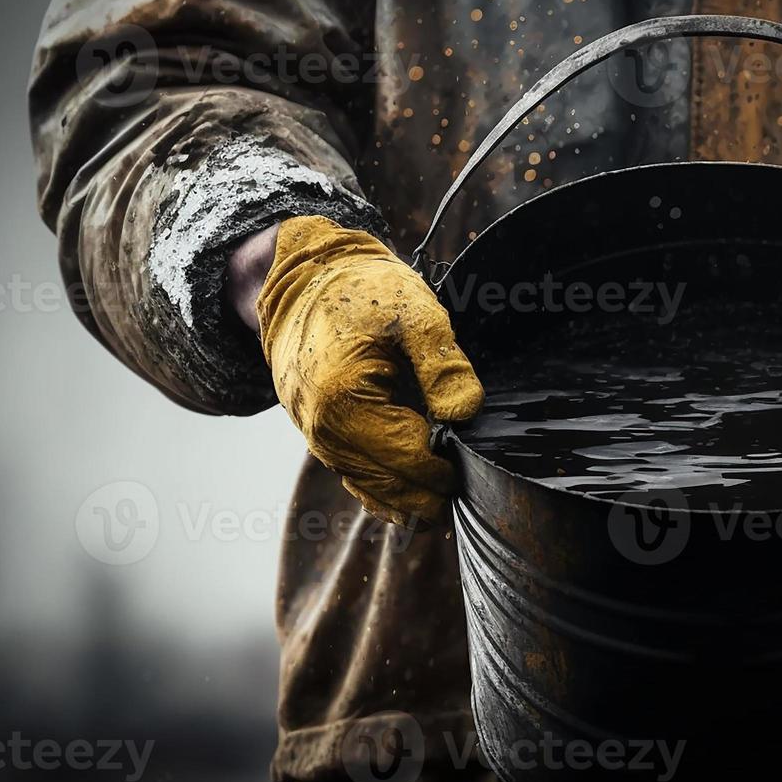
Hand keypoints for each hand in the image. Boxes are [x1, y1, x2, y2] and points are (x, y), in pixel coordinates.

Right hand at [247, 216, 482, 525]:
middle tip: (469, 494)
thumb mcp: (415, 313)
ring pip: (369, 486)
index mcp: (345, 401)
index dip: (444, 472)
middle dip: (429, 495)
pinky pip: (353, 475)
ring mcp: (316, 434)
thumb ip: (443, 365)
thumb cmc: (363, 291)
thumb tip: (465, 413)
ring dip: (408, 497)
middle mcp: (323, 428)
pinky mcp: (317, 432)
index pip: (407, 459)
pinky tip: (412, 498)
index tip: (474, 471)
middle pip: (388, 483)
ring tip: (446, 502)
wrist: (308, 278)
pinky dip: (383, 489)